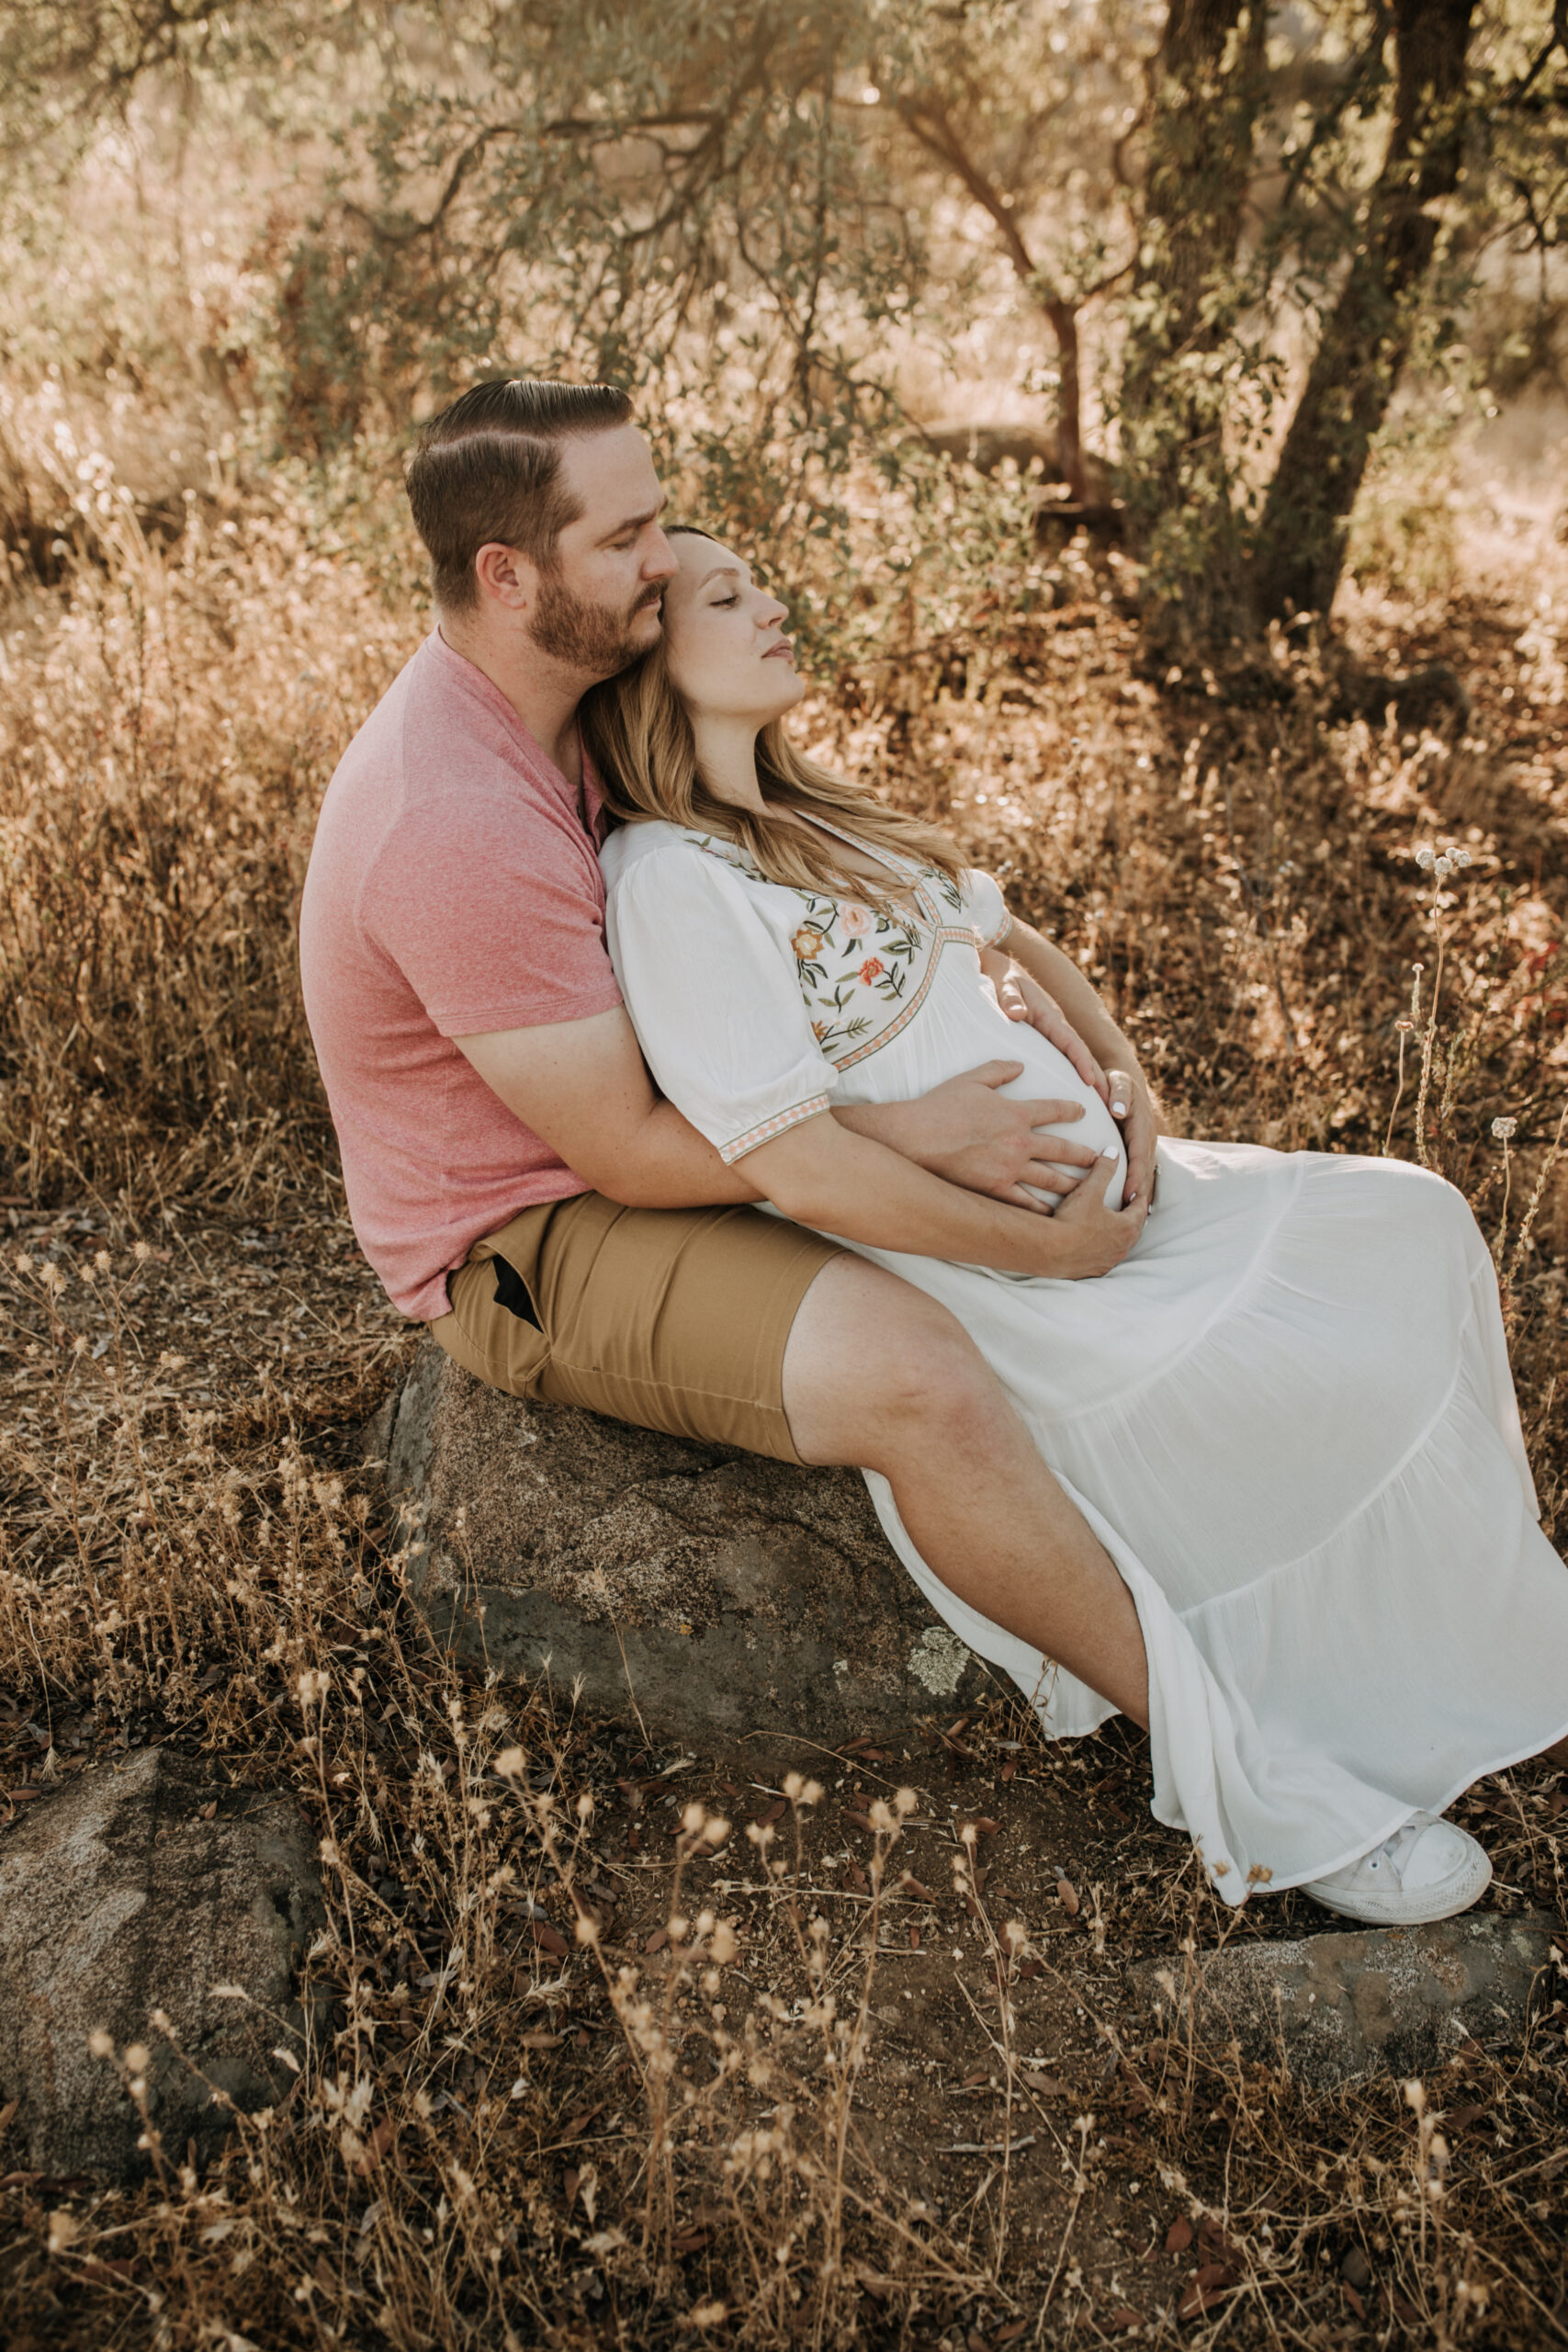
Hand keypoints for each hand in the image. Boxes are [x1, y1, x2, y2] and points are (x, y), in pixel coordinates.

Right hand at [885, 1061, 1104, 1210]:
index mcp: (1016, 1113)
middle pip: (1062, 1150)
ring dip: (1072, 1185)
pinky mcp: (994, 1190)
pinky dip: (1041, 1211)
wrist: (914, 1138)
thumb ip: (999, 1070)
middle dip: (1084, 1155)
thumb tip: (1020, 1065)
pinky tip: (1053, 1217)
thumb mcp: (971, 1079)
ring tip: (1087, 1192)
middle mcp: (1019, 1142)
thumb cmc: (939, 1106)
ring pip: (1050, 1180)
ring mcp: (1009, 1169)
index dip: (1072, 1111)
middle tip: (1100, 1161)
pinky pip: (1024, 1204)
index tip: (1083, 1113)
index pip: (1054, 1110)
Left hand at [992, 961, 1110, 1105]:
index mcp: (1050, 1016)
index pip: (1070, 1041)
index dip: (1081, 1061)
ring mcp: (1054, 1034)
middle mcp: (1057, 1026)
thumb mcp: (1005, 985)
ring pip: (1077, 1061)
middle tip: (1112, 1106)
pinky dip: (1077, 1077)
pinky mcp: (1048, 1039)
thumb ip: (1010, 998)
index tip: (1091, 1081)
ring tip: (1106, 1109)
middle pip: (1082, 1055)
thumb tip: (1017, 1012)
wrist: (1003, 971)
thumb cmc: (1004, 979)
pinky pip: (1066, 1061)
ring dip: (1093, 1083)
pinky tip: (1079, 1098)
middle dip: (1098, 1080)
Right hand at [1032, 1148, 1149, 1277]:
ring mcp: (1109, 1261)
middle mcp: (1123, 1247)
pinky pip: (1105, 1259)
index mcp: (1128, 1226)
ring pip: (1121, 1246)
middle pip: (1134, 1229)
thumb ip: (1103, 1169)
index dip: (1138, 1196)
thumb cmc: (1072, 1220)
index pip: (1140, 1208)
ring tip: (1111, 1225)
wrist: (1050, 1251)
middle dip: (1131, 1216)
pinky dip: (1104, 1250)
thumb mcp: (1089, 1190)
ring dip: (1118, 1235)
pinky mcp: (1095, 1271)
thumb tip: (1113, 1152)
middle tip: (1128, 1207)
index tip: (1135, 1190)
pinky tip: (1095, 1245)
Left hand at [1104, 1068, 1158, 1209]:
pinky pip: (1142, 1174)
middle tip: (1130, 1220)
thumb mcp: (1118, 1081)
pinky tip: (1131, 1210)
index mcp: (1142, 1127)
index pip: (1139, 1157)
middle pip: (1145, 1173)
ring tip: (1132, 1222)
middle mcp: (1148, 1140)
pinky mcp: (1141, 1152)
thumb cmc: (1117, 1082)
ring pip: (1146, 1176)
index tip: (1127, 1196)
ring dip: (1141, 1198)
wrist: (1125, 1081)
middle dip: (1139, 1196)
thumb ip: (1118, 1093)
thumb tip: (1118, 1110)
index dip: (1134, 1178)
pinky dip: (1139, 1191)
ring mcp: (1146, 1147)